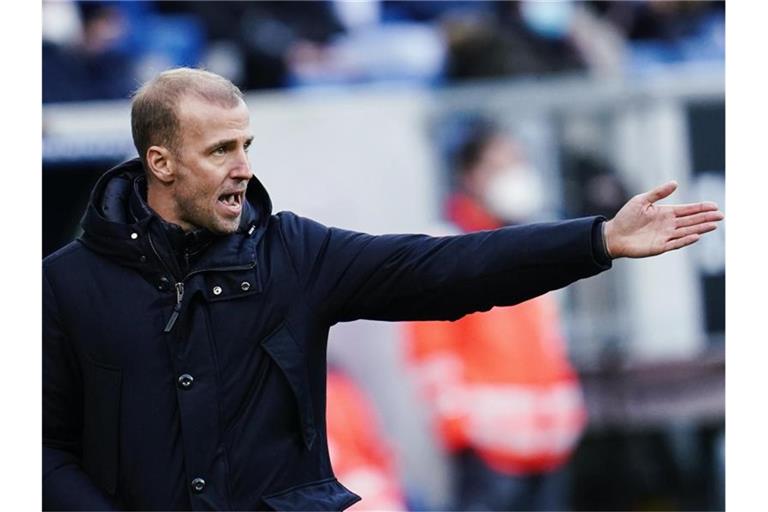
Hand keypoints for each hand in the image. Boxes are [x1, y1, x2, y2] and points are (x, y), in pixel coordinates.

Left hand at [603, 181, 723, 258]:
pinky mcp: (660, 247)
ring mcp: (665, 236)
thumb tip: (676, 183)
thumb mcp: (642, 200)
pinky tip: (697, 236)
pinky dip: (686, 240)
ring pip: (687, 231)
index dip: (700, 208)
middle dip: (706, 218)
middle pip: (691, 221)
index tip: (714, 205)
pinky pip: (676, 243)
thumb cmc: (626, 217)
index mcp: (665, 213)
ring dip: (700, 228)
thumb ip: (658, 193)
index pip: (687, 210)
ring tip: (714, 225)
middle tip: (721, 215)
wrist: (613, 235)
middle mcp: (668, 225)